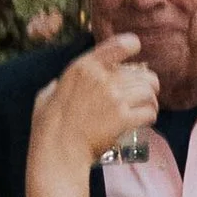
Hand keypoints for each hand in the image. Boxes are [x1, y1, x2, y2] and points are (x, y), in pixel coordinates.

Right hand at [38, 34, 158, 167]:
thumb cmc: (48, 126)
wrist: (57, 150)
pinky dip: (150, 116)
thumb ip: (57, 86)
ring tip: (146, 107)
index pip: (120, 45)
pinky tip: (144, 121)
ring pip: (149, 91)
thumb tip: (57, 84)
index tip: (135, 52)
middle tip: (144, 93)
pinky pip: (149, 112)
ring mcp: (114, 98)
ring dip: (150, 100)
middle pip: (141, 73)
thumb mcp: (46, 96)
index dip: (132, 46)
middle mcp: (101, 78)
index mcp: (83, 67)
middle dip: (146, 83)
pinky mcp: (123, 118)